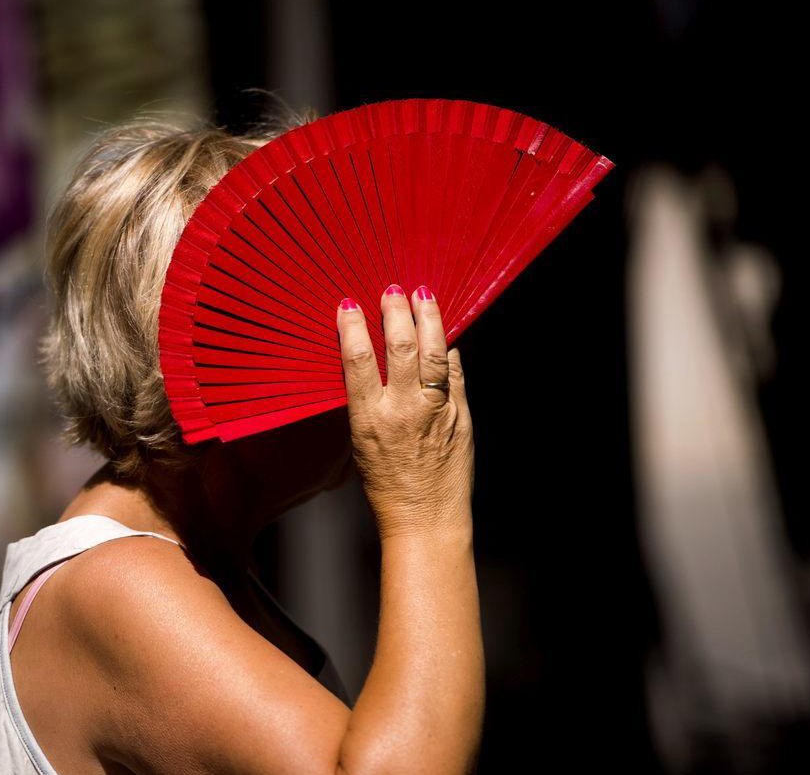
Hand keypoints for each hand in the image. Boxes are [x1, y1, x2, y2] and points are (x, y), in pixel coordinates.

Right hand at [336, 284, 473, 539]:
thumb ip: (369, 400)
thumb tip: (374, 358)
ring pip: (435, 353)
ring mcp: (436, 411)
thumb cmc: (387, 484)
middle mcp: (404, 410)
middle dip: (396, 312)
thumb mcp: (361, 440)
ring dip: (428, 319)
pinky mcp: (461, 416)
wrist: (424, 519)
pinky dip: (449, 350)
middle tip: (393, 290)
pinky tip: (445, 335)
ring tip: (424, 294)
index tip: (348, 304)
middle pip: (400, 347)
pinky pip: (455, 373)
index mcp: (369, 418)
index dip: (352, 326)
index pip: (358, 359)